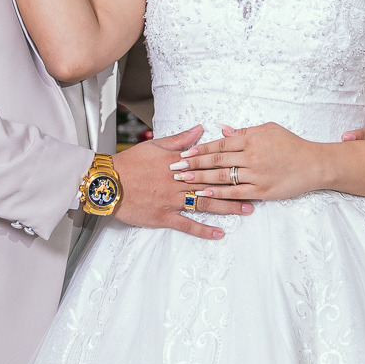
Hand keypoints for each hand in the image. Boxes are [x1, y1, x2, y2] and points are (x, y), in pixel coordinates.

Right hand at [113, 127, 252, 239]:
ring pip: (205, 204)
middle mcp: (179, 182)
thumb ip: (180, 140)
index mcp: (179, 163)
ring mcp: (172, 200)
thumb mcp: (155, 146)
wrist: (107, 182)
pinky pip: (187, 225)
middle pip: (213, 185)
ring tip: (246, 211)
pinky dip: (204, 230)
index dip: (229, 167)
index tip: (246, 167)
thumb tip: (200, 129)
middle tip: (257, 192)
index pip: (209, 164)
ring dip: (227, 208)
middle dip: (236, 188)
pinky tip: (219, 234)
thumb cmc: (129, 163)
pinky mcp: (164, 217)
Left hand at [175, 122, 325, 202]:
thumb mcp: (269, 130)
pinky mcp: (262, 190)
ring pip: (223, 177)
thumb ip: (244, 131)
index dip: (200, 149)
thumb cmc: (292, 145)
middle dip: (193, 164)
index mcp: (251, 139)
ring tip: (183, 181)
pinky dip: (218, 193)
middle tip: (174, 168)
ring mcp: (256, 174)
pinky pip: (236, 192)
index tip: (183, 153)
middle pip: (216, 160)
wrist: (314, 164)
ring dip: (200, 179)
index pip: (220, 144)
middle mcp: (251, 156)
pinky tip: (204, 194)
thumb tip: (222, 129)